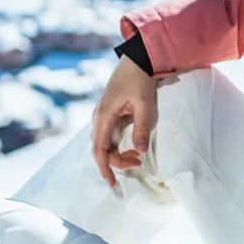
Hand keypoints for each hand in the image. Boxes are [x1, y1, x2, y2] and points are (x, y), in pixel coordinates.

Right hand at [91, 55, 157, 186]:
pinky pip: (109, 136)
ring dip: (118, 154)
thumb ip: (142, 128)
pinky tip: (131, 148)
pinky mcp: (109, 114)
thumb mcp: (145, 104)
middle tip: (138, 164)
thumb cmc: (140, 80)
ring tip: (137, 157)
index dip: (104, 168)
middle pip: (101, 149)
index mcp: (104, 116)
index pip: (99, 149)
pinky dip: (118, 146)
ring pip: (104, 144)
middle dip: (116, 162)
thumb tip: (140, 151)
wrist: (137, 60)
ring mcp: (102, 116)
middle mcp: (98, 118)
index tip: (112, 183)